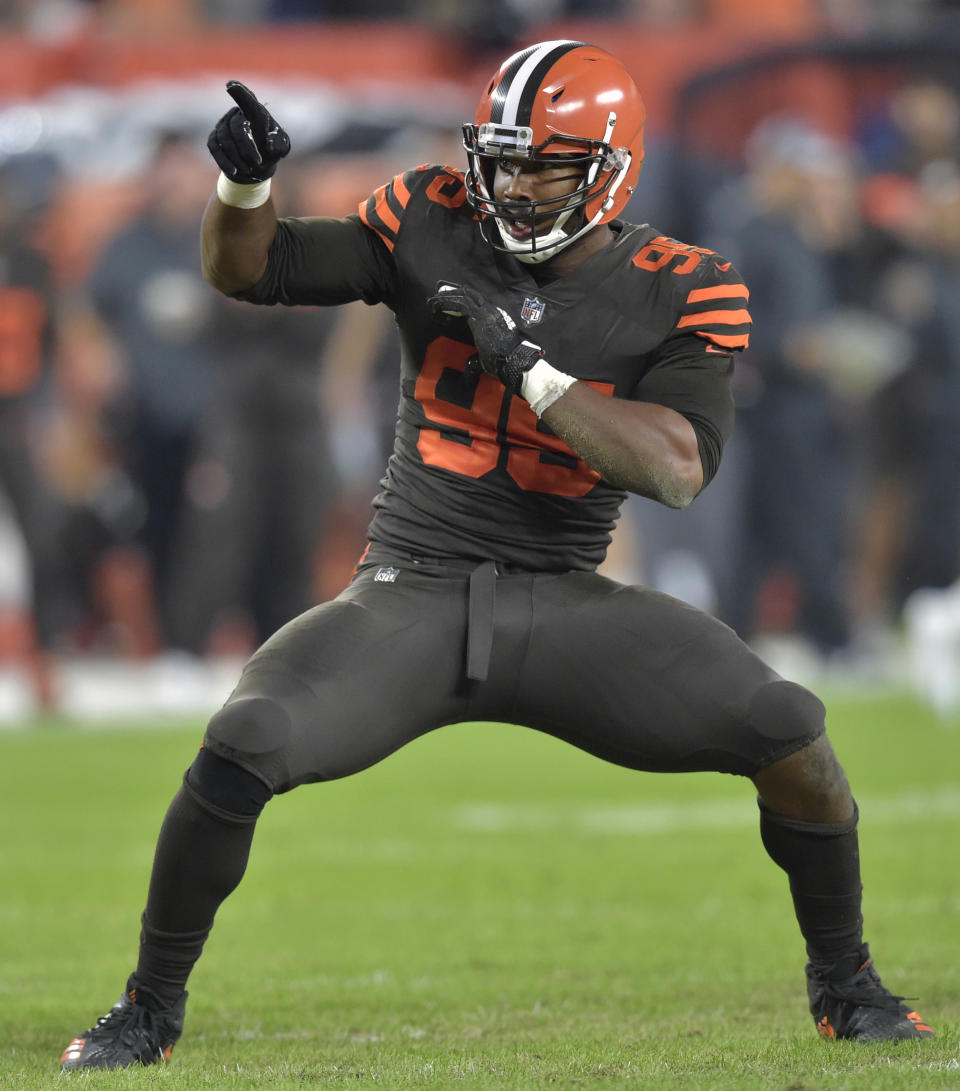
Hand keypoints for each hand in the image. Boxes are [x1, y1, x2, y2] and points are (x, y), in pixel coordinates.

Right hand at [207, 81, 290, 183]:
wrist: (258, 163)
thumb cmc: (272, 149)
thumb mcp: (282, 147)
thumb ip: (279, 144)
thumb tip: (269, 144)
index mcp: (256, 111)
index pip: (248, 101)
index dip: (240, 93)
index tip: (231, 85)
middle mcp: (237, 114)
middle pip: (237, 127)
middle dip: (246, 147)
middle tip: (257, 163)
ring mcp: (223, 124)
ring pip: (224, 139)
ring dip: (236, 157)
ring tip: (248, 170)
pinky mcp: (215, 137)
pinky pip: (214, 147)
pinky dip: (224, 161)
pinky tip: (233, 171)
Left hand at [428, 282, 542, 392]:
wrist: (513, 359)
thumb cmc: (503, 360)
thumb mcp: (488, 354)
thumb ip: (478, 355)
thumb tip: (471, 363)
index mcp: (494, 318)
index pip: (477, 303)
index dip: (463, 300)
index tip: (451, 301)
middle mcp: (491, 311)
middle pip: (470, 295)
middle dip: (453, 293)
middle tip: (440, 293)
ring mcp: (486, 312)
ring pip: (464, 296)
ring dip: (447, 296)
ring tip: (434, 299)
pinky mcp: (479, 316)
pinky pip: (461, 303)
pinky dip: (447, 302)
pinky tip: (438, 305)